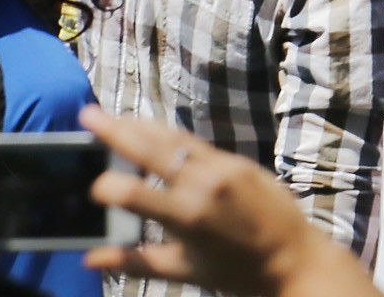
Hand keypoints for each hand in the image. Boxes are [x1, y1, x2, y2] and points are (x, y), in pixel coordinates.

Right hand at [82, 106, 355, 296]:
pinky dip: (171, 137)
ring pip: (175, 139)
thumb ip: (134, 262)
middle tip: (89, 113)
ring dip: (143, 126)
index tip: (96, 186)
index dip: (110, 188)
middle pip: (153, 150)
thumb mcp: (182, 270)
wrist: (293, 256)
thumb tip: (90, 259)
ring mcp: (225, 167)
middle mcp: (205, 184)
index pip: (135, 194)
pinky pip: (198, 144)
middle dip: (117, 131)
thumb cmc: (235, 270)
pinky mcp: (239, 160)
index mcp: (188, 216)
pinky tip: (153, 132)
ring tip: (114, 117)